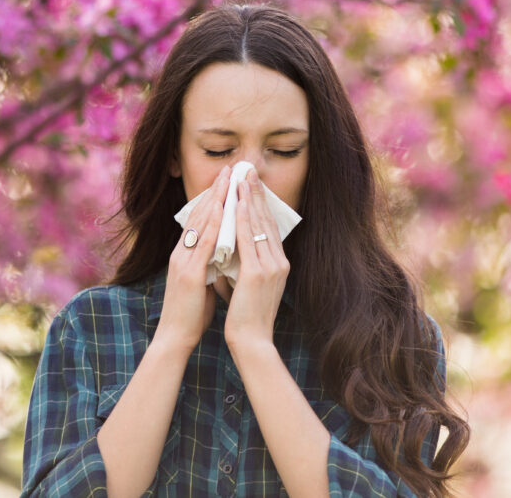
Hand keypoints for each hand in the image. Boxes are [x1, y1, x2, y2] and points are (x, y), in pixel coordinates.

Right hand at [155, 164, 229, 353]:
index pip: (199, 219)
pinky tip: (222, 211)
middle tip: (229, 169)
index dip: (212, 198)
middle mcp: (180, 252)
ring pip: (200, 223)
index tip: (226, 180)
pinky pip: (203, 244)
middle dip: (215, 191)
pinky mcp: (189, 274)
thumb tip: (224, 253)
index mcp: (184, 254)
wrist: (176, 338)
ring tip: (227, 180)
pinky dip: (213, 225)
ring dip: (215, 200)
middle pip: (198, 214)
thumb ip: (209, 264)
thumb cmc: (191, 312)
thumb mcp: (202, 281)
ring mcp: (183, 261)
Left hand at [224, 168, 289, 351]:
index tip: (251, 184)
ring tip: (242, 178)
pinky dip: (242, 219)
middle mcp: (279, 262)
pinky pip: (249, 239)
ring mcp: (271, 267)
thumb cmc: (246, 316)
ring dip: (249, 199)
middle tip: (248, 170)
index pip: (268, 226)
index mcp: (278, 264)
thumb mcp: (248, 284)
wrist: (251, 341)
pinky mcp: (258, 273)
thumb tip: (230, 250)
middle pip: (266, 220)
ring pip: (258, 225)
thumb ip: (244, 265)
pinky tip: (236, 203)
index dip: (260, 203)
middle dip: (256, 193)